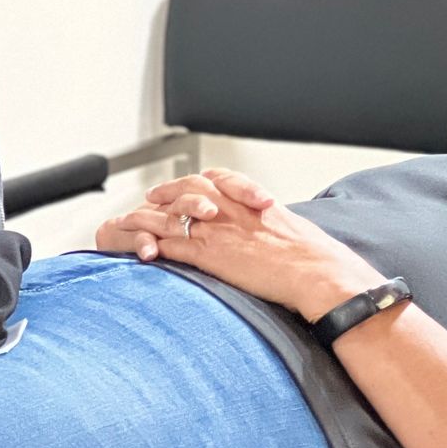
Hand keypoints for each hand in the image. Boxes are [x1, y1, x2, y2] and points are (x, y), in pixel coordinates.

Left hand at [97, 169, 383, 321]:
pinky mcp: (210, 255)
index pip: (217, 178)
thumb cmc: (313, 255)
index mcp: (252, 200)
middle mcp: (232, 208)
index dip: (197, 180)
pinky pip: (174, 244)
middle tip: (151, 195)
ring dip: (150, 217)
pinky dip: (156, 245)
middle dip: (167, 190)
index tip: (186, 183)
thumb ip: (273, 223)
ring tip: (132, 221)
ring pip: (173, 215)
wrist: (314, 270)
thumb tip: (274, 231)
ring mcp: (219, 230)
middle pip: (189, 188)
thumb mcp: (292, 227)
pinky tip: (146, 251)